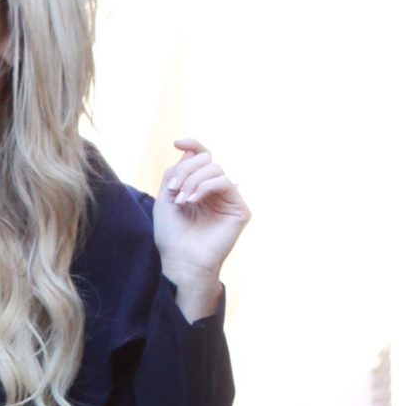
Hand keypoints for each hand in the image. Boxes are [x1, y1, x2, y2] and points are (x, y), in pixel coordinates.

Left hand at [152, 137, 249, 313]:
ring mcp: (230, 200)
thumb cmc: (172, 236)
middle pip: (207, 161)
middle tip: (173, 191)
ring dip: (193, 181)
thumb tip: (190, 151)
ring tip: (181, 200)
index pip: (202, 159)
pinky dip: (206, 187)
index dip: (193, 145)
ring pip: (215, 169)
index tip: (176, 143)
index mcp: (201, 188)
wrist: (180, 262)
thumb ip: (176, 173)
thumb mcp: (166, 198)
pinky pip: (225, 182)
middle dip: (186, 171)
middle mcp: (217, 192)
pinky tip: (192, 201)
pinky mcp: (240, 209)